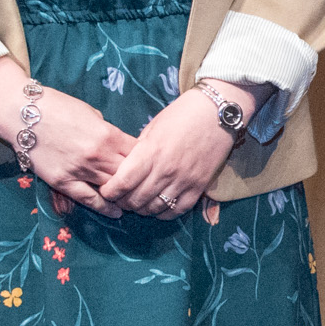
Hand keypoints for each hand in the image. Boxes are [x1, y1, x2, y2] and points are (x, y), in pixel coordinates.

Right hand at [0, 58, 135, 212]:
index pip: (139, 154)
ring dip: (126, 197)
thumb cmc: (57, 107)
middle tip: (150, 190)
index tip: (153, 167)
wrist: (22, 112)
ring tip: (137, 203)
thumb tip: (119, 144)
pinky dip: (104, 207)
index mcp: (108, 134)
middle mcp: (97, 155)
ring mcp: (80, 170)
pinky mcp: (63, 182)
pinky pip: (88, 199)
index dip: (148, 162)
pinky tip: (116, 212)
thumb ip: (107, 131)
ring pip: (112, 190)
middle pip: (129, 175)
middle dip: (141, 182)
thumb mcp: (90, 113)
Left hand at [94, 86, 246, 216]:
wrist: (217, 112)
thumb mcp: (153, 127)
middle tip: (120, 198)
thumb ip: (139, 150)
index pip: (123, 183)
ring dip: (142, 209)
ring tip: (138, 203)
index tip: (107, 191)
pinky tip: (158, 207)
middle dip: (123, 202)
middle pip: (136, 199)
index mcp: (151, 152)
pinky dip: (164, 213)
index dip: (110, 191)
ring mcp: (184, 180)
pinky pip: (177, 210)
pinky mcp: (199, 187)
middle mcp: (166, 170)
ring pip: (154, 208)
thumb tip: (126, 167)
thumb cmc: (182, 114)